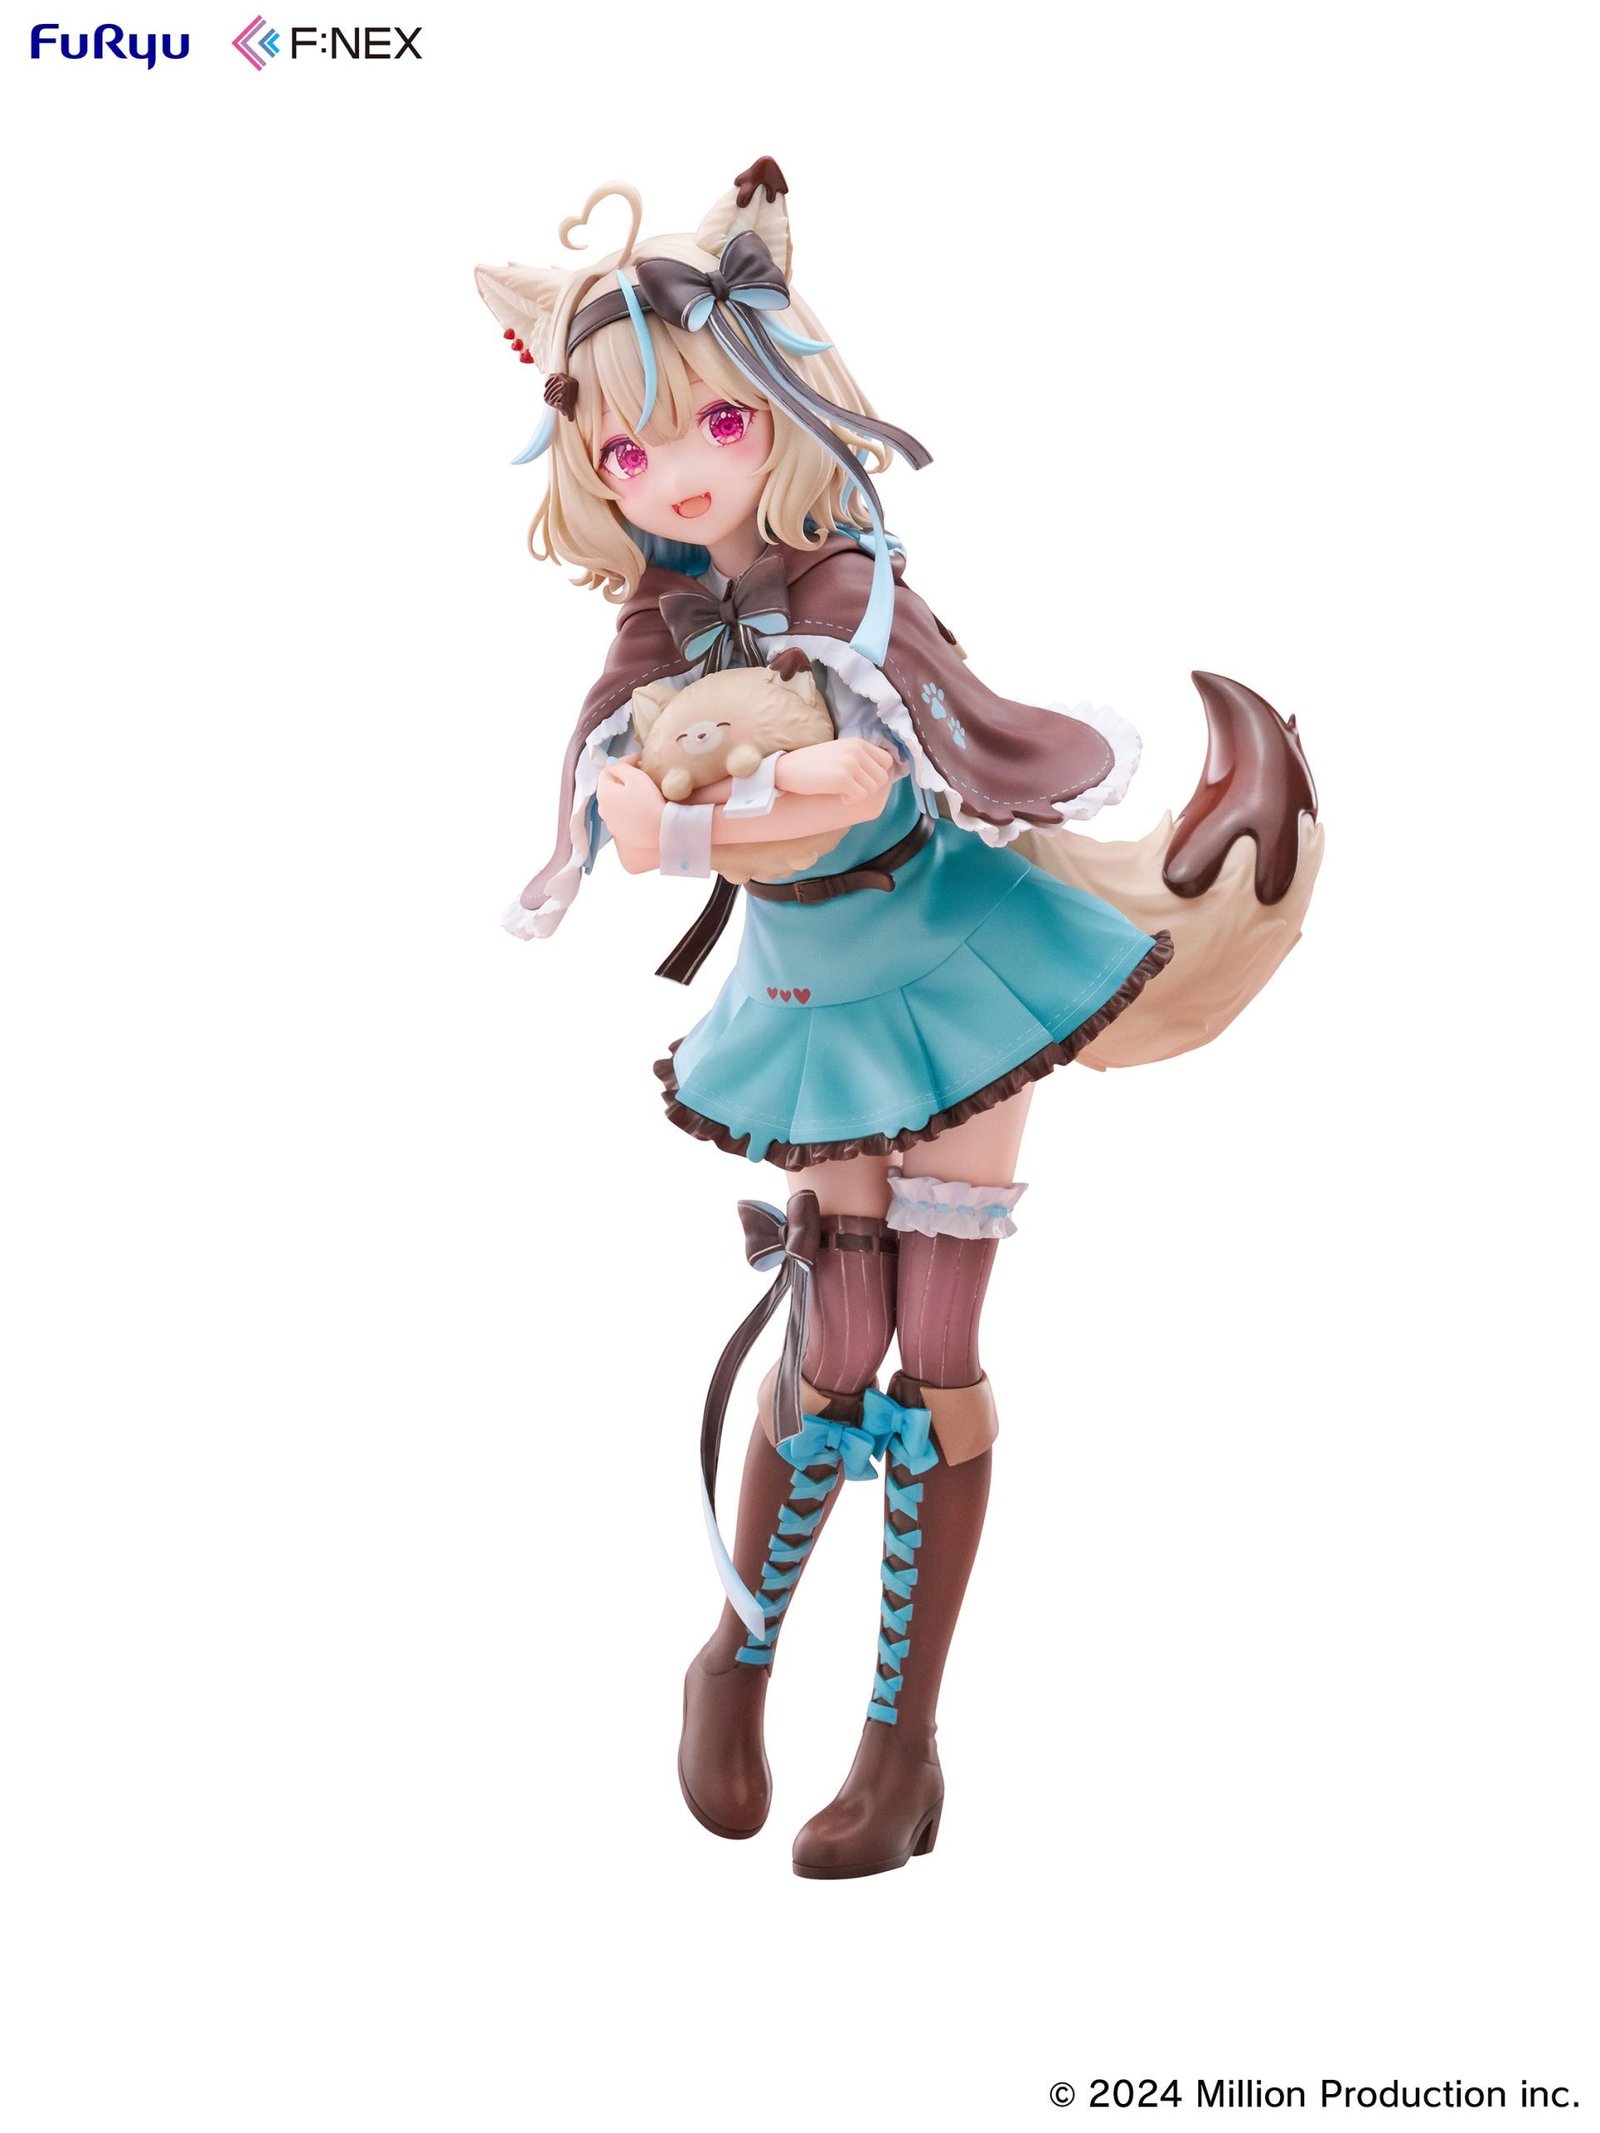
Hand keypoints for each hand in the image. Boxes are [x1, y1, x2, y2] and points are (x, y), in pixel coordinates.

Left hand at [595, 755, 665, 859]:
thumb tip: (614, 764)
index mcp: (603, 793)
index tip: (638, 759)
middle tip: (640, 772)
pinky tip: (641, 808)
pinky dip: (628, 808)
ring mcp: (610, 824)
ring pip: (615, 802)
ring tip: (641, 790)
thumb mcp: (635, 777)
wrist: (662, 831)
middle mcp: (602, 809)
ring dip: (625, 794)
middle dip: (622, 778)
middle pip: (610, 787)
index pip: (607, 770)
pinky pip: (622, 816)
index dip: (622, 761)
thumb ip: (621, 766)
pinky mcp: (620, 834)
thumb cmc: (649, 802)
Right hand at [775, 739, 895, 802]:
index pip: (887, 761)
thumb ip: (860, 758)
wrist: (786, 768)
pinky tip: (837, 795)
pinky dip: (850, 800)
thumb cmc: (812, 765)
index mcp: (858, 743)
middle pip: (882, 777)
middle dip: (869, 788)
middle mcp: (857, 750)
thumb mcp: (840, 752)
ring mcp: (850, 763)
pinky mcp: (842, 778)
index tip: (863, 781)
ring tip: (842, 791)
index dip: (878, 775)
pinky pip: (860, 796)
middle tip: (851, 789)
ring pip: (872, 788)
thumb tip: (884, 775)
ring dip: (859, 794)